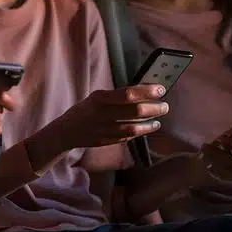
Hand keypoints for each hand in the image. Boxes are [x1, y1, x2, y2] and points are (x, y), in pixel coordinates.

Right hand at [51, 84, 168, 150]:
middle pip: (135, 111)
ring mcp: (105, 130)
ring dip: (150, 123)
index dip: (147, 92)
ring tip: (158, 120)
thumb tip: (144, 91)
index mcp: (100, 99)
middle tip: (164, 106)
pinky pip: (128, 136)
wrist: (66, 131)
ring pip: (134, 127)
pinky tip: (147, 127)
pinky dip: (140, 132)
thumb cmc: (86, 110)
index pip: (128, 94)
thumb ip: (117, 96)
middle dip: (154, 108)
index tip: (160, 89)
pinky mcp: (107, 141)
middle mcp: (102, 114)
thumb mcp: (97, 97)